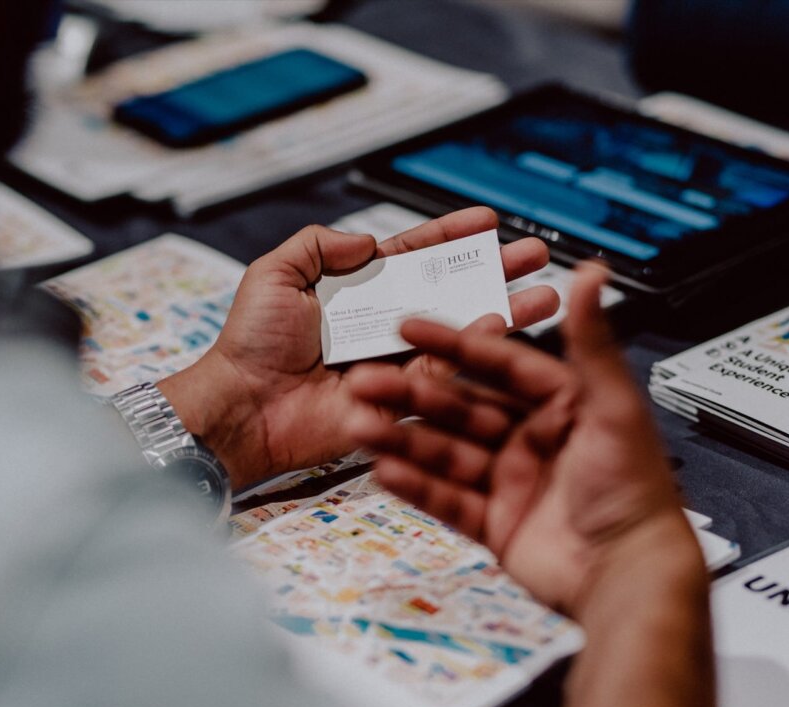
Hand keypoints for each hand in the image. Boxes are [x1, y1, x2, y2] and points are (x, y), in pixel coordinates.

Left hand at [159, 207, 557, 487]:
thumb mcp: (275, 275)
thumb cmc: (252, 343)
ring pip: (459, 330)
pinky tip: (507, 325)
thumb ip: (319, 245)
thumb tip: (366, 239)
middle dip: (494, 271)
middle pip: (449, 291)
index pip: (413, 257)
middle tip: (535, 255)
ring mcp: (395, 360)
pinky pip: (446, 370)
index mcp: (356, 291)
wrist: (244, 403)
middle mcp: (382, 324)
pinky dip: (477, 348)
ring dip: (504, 310)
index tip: (488, 221)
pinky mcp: (401, 397)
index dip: (451, 237)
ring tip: (545, 294)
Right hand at [344, 264, 702, 613]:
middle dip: (411, 394)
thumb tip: (593, 275)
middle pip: (461, 408)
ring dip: (403, 438)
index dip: (453, 344)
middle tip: (366, 380)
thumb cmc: (635, 491)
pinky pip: (447, 499)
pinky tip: (384, 471)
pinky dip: (416, 486)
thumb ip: (591, 342)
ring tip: (361, 426)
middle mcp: (533, 439)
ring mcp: (511, 481)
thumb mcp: (612, 407)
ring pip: (446, 452)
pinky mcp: (496, 523)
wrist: (627, 575)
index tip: (408, 326)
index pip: (498, 364)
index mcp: (563, 404)